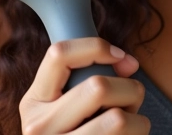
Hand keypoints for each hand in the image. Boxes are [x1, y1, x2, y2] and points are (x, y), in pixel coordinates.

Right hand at [19, 38, 149, 133]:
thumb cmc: (75, 130)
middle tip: (132, 98)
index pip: (59, 54)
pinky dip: (136, 134)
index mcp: (34, 102)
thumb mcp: (66, 103)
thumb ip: (91, 75)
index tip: (119, 55)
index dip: (96, 46)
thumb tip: (129, 64)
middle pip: (98, 87)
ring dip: (137, 118)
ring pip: (117, 119)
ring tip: (131, 123)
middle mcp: (39, 128)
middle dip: (129, 87)